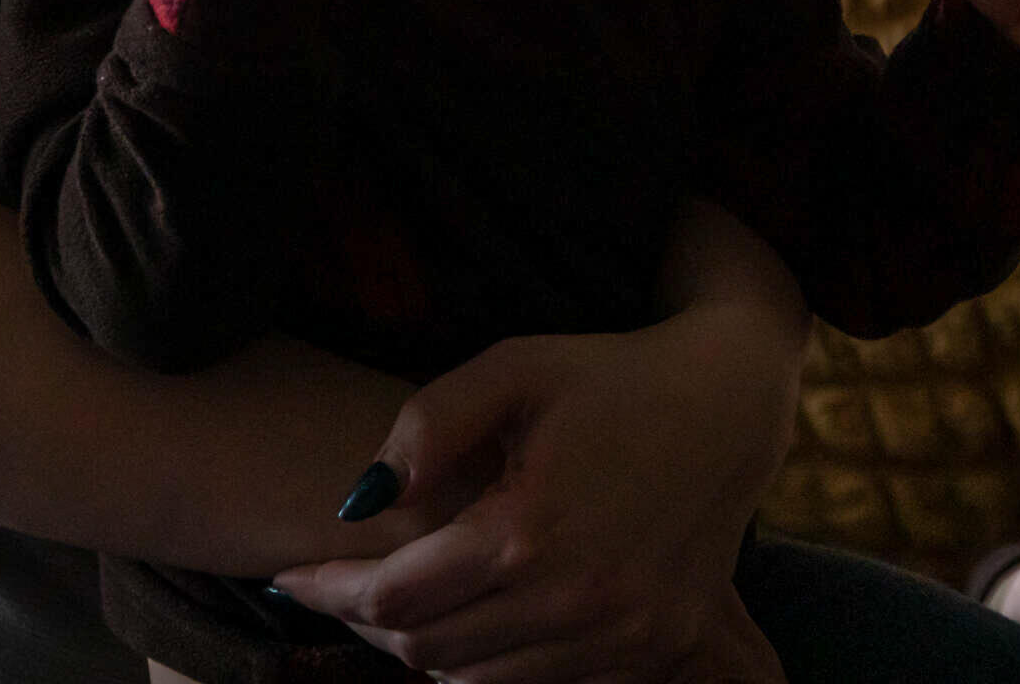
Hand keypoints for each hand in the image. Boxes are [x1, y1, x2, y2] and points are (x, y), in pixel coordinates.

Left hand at [272, 314, 791, 682]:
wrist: (730, 405)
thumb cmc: (610, 375)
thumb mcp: (512, 367)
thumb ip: (427, 424)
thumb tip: (359, 500)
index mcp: (529, 528)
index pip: (394, 594)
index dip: (328, 589)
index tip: (289, 573)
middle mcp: (576, 597)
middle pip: (427, 649)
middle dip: (366, 623)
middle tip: (336, 588)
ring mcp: (620, 635)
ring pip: (478, 681)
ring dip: (426, 648)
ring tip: (400, 600)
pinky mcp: (652, 651)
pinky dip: (492, 663)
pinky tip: (475, 615)